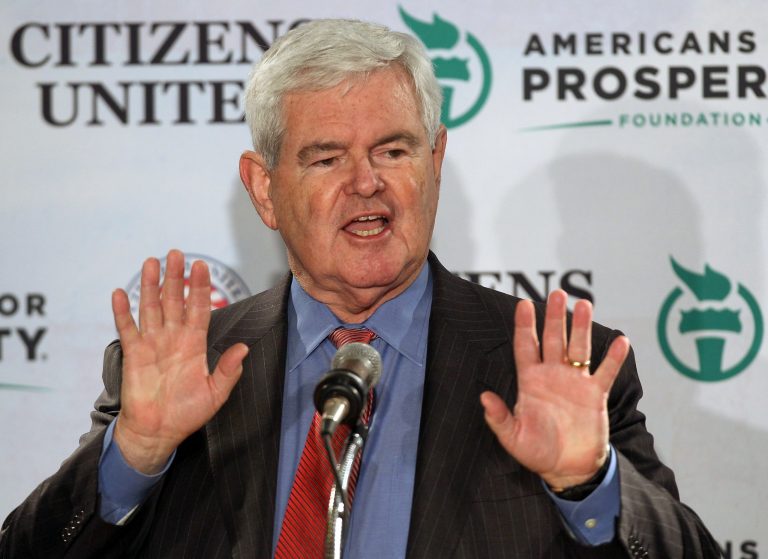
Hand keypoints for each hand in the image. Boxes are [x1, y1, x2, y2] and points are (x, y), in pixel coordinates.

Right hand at [111, 250, 248, 473]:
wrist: (158, 432)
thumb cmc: (187, 413)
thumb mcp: (215, 394)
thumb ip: (228, 371)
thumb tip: (244, 349)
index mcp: (194, 344)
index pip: (199, 308)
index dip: (201, 288)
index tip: (203, 266)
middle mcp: (173, 338)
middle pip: (175, 300)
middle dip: (176, 277)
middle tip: (177, 253)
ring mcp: (152, 343)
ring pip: (152, 307)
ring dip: (151, 285)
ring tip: (152, 262)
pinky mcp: (133, 354)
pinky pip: (127, 328)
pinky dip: (123, 311)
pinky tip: (120, 293)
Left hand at [480, 290, 629, 490]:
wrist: (568, 469)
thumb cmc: (537, 452)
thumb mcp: (513, 438)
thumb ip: (499, 418)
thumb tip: (483, 398)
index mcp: (530, 382)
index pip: (525, 347)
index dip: (524, 326)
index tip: (523, 304)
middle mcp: (552, 376)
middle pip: (553, 339)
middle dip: (554, 317)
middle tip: (557, 293)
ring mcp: (575, 382)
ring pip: (578, 348)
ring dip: (582, 327)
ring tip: (584, 304)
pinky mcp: (595, 395)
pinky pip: (605, 372)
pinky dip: (613, 358)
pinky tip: (621, 341)